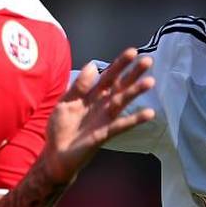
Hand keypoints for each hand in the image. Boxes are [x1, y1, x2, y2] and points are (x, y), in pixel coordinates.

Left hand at [43, 50, 154, 180]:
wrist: (55, 154)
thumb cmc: (60, 128)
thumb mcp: (65, 102)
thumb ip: (79, 86)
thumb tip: (93, 65)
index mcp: (92, 96)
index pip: (108, 76)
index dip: (119, 64)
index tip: (133, 52)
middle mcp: (102, 106)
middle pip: (120, 86)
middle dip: (133, 74)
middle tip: (148, 61)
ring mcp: (105, 120)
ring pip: (122, 102)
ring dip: (135, 92)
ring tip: (150, 81)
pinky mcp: (104, 134)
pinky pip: (121, 125)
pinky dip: (135, 119)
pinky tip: (149, 113)